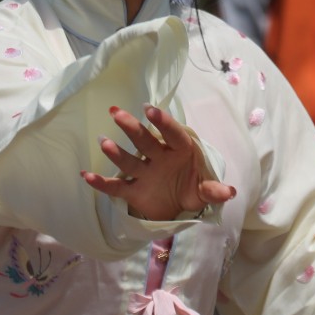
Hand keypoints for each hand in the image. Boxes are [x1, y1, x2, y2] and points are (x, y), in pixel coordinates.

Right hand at [82, 104, 236, 221]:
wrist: (180, 204)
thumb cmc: (194, 188)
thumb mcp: (206, 191)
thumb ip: (214, 190)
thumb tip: (229, 192)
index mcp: (181, 151)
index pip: (172, 134)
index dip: (163, 123)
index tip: (150, 110)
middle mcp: (159, 157)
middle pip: (145, 141)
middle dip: (132, 128)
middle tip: (116, 113)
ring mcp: (145, 172)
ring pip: (129, 160)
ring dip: (116, 151)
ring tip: (103, 141)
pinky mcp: (133, 190)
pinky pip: (116, 187)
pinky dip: (101, 183)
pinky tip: (86, 175)